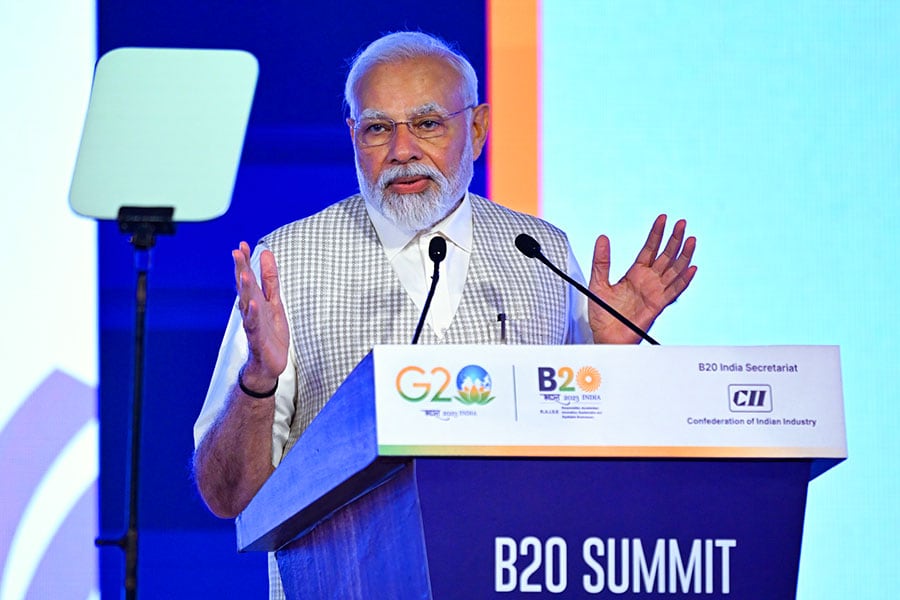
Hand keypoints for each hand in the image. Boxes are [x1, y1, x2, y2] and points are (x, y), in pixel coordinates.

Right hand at [233, 242, 288, 387]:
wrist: (269, 364)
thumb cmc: (270, 332)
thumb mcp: (274, 301)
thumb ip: (270, 279)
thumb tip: (267, 253)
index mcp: (255, 300)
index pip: (248, 278)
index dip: (245, 261)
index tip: (242, 244)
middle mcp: (251, 310)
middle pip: (245, 287)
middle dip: (241, 269)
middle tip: (237, 252)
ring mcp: (253, 324)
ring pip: (248, 304)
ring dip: (246, 289)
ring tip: (245, 273)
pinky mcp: (257, 338)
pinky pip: (254, 325)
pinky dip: (254, 314)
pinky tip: (254, 304)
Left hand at [589, 215, 695, 343]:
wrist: (605, 336)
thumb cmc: (603, 314)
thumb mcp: (597, 282)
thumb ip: (601, 261)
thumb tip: (602, 238)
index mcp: (635, 273)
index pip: (649, 249)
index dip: (656, 234)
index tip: (663, 219)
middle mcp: (648, 281)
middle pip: (665, 256)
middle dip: (674, 239)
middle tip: (682, 223)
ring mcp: (655, 292)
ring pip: (674, 270)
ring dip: (683, 255)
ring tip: (691, 239)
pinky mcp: (658, 305)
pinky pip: (674, 291)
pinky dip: (683, 280)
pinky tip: (691, 268)